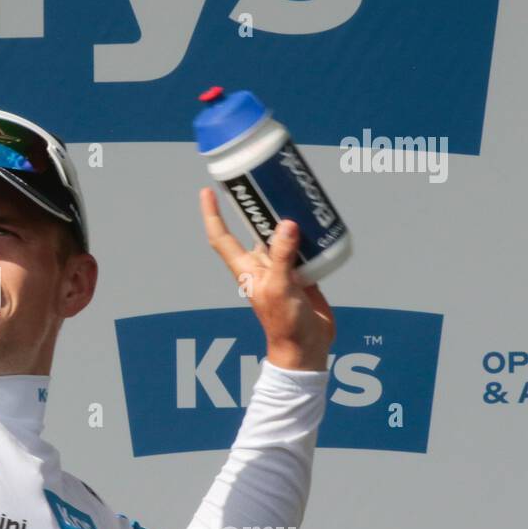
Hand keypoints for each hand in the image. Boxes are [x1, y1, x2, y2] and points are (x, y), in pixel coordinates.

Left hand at [199, 187, 335, 371]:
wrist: (307, 347)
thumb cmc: (284, 324)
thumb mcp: (280, 288)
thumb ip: (283, 257)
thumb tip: (286, 224)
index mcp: (246, 267)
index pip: (222, 237)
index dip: (212, 214)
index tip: (208, 191)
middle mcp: (261, 264)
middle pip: (256, 228)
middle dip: (260, 207)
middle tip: (269, 182)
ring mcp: (282, 267)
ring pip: (282, 235)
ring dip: (288, 217)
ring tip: (298, 194)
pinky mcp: (303, 271)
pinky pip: (304, 245)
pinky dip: (310, 233)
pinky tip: (319, 219)